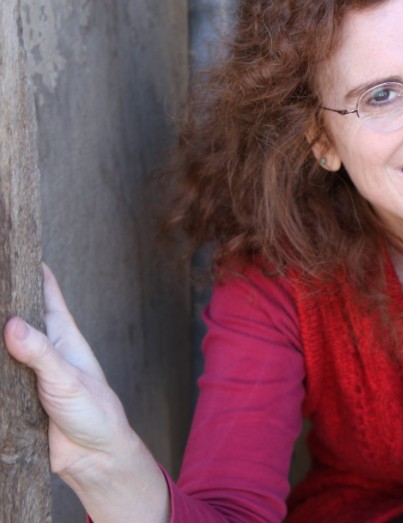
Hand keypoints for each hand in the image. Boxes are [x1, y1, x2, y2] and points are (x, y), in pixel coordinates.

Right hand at [4, 265, 167, 522]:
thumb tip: (11, 324)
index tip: (12, 243)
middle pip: (12, 313)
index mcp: (61, 333)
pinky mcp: (10, 395)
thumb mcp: (67, 379)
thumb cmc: (94, 411)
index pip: (44, 290)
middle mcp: (41, 346)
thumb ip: (41, 353)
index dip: (29, 267)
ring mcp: (24, 370)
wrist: (92, 457)